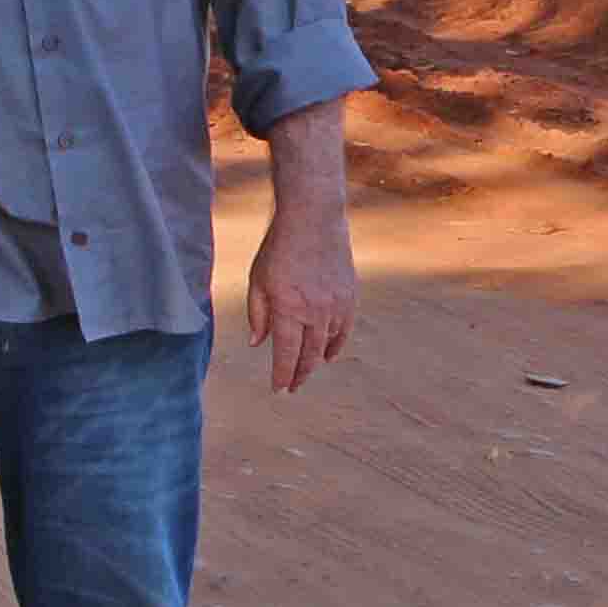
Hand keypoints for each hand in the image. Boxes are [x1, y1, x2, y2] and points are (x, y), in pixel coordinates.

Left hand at [242, 202, 356, 393]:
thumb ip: (257, 314)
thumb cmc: (280, 246)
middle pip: (308, 356)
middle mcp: (314, 313)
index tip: (277, 388)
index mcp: (287, 309)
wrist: (314, 218)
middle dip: (299, 375)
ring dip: (316, 363)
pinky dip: (336, 346)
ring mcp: (335, 306)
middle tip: (292, 387)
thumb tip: (257, 343)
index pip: (285, 354)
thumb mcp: (258, 280)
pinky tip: (328, 355)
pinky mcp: (349, 296)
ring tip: (306, 373)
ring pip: (327, 345)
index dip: (281, 375)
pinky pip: (344, 330)